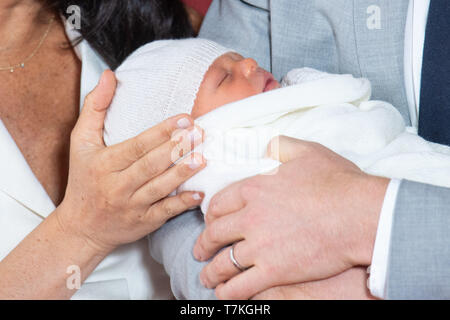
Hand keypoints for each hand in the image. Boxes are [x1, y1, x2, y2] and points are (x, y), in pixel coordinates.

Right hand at [57, 70, 205, 254]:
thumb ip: (94, 107)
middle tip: (200, 133)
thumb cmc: (83, 179)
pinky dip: (182, 204)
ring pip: (160, 188)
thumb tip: (109, 75)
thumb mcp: (80, 142)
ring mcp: (132, 206)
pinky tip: (199, 193)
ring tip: (203, 158)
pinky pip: (165, 212)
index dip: (161, 132)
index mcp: (104, 163)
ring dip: (182, 173)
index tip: (184, 118)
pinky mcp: (144, 222)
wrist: (81, 227)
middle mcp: (117, 186)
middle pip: (150, 165)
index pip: (136, 146)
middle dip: (176, 149)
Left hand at [193, 136, 388, 298]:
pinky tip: (224, 294)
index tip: (209, 222)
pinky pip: (241, 286)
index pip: (219, 204)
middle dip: (203, 244)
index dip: (210, 216)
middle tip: (200, 251)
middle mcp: (250, 217)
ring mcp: (260, 245)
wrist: (359, 213)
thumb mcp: (306, 151)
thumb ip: (280, 146)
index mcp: (254, 188)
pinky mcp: (274, 271)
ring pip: (223, 263)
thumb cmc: (337, 182)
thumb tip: (267, 146)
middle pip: (215, 234)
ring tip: (208, 277)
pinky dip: (228, 293)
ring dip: (211, 272)